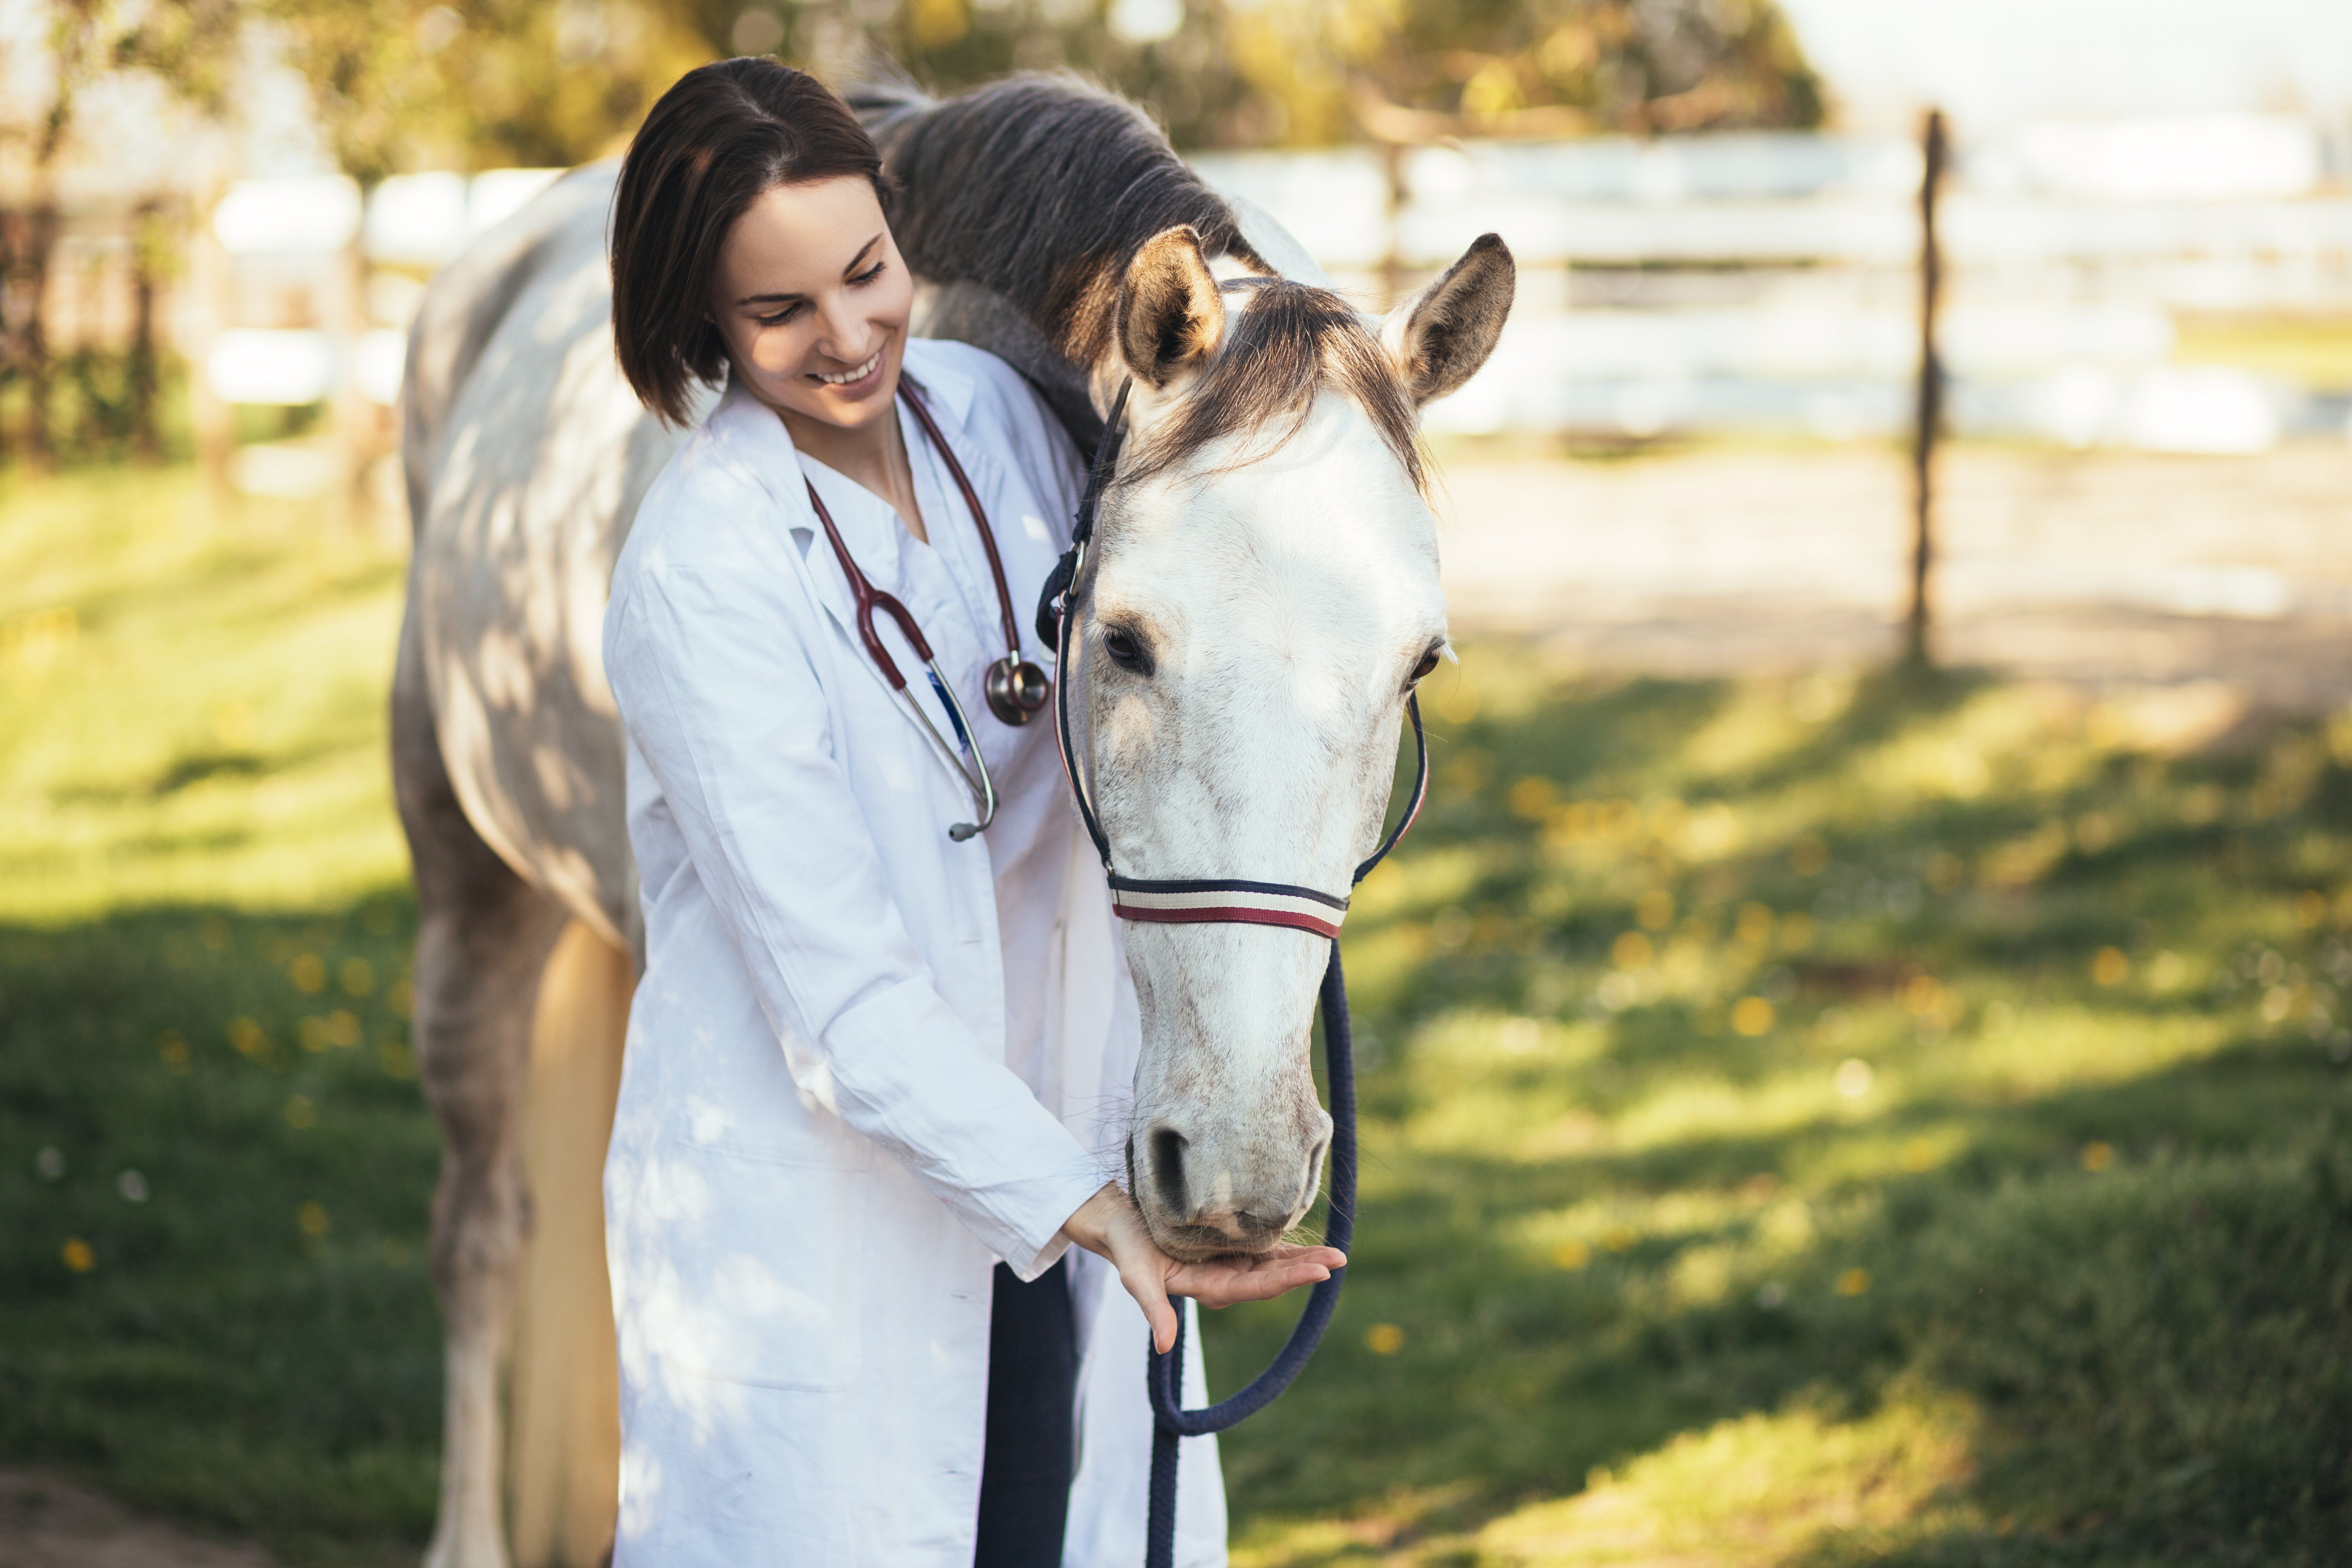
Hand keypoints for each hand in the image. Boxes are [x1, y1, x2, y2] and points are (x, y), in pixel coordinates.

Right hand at [1058, 1184, 1345, 1353]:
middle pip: (1271, 1277)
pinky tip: (1311, 1241)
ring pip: (1273, 1263)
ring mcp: (1228, 1261)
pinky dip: (1288, 1245)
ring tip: (1338, 1253)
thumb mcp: (1136, 1277)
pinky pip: (1264, 1247)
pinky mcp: (1228, 1243)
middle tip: (1339, 1258)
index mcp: (1208, 1288)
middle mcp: (1224, 1278)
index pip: (1255, 1288)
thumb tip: (1165, 1346)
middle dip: (1305, 1269)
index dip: (1287, 1280)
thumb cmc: (1127, 1246)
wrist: (1118, 1220)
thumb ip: (1154, 1310)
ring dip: (1304, 1259)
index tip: (1319, 1271)